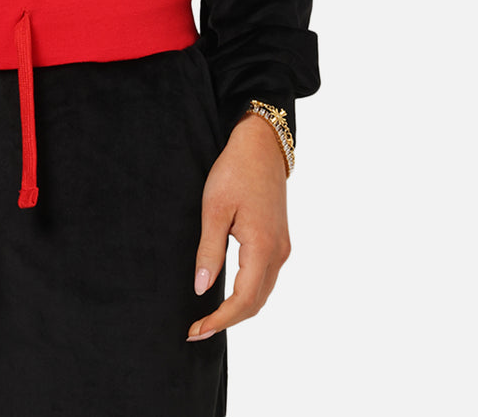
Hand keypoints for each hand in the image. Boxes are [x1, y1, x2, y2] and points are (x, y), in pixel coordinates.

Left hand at [186, 112, 290, 340]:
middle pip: (256, 303)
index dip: (220, 320)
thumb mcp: (214, 209)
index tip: (196, 331)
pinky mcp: (279, 241)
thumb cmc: (234, 172)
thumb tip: (202, 289)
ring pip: (262, 293)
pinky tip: (228, 294)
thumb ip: (209, 251)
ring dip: (238, 310)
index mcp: (263, 247)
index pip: (243, 300)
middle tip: (196, 329)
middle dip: (227, 320)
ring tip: (208, 317)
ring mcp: (282, 248)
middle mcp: (278, 253)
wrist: (262, 147)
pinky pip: (265, 279)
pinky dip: (247, 294)